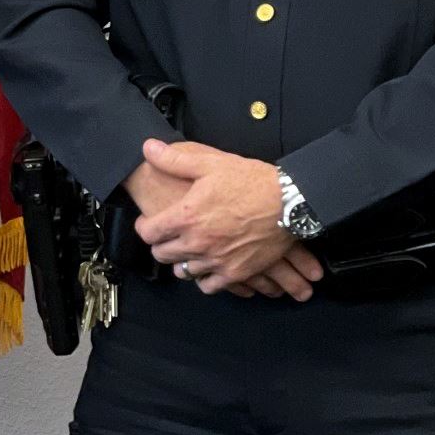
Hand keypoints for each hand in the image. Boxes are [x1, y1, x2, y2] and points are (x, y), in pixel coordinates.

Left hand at [134, 139, 322, 300]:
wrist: (290, 202)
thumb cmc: (250, 181)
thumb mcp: (209, 163)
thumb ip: (174, 159)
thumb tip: (148, 148)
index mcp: (185, 216)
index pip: (148, 233)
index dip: (145, 227)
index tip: (149, 222)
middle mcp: (197, 242)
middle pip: (162, 255)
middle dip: (161, 244)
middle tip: (168, 236)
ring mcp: (216, 260)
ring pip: (183, 272)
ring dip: (181, 262)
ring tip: (187, 251)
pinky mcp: (236, 273)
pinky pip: (208, 286)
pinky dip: (204, 279)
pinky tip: (207, 267)